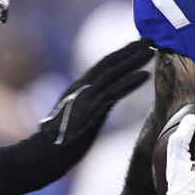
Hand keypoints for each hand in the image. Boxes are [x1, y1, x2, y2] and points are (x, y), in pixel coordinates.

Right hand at [0, 38, 153, 194]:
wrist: (43, 155)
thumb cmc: (58, 141)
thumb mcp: (75, 116)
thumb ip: (87, 105)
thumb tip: (102, 102)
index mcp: (78, 87)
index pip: (102, 65)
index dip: (121, 54)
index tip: (137, 44)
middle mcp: (82, 87)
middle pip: (109, 63)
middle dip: (130, 50)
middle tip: (151, 39)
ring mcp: (86, 97)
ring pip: (113, 73)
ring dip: (133, 60)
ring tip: (151, 50)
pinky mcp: (91, 110)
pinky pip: (113, 92)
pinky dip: (129, 82)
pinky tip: (145, 75)